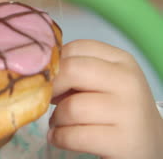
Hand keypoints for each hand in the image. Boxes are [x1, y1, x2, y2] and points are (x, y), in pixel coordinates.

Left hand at [48, 40, 162, 158]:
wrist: (150, 144)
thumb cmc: (115, 109)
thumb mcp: (102, 82)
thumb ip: (76, 71)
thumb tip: (39, 74)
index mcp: (121, 60)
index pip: (77, 47)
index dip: (55, 63)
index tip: (52, 78)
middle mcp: (128, 81)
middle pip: (71, 71)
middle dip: (51, 87)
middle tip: (49, 100)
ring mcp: (128, 112)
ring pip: (71, 107)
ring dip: (56, 118)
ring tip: (59, 123)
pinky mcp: (122, 141)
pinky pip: (74, 136)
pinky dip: (59, 137)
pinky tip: (59, 137)